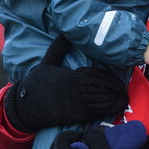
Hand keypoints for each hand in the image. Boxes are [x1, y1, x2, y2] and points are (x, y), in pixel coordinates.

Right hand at [3, 35, 128, 132]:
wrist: (25, 106)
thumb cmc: (37, 82)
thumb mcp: (47, 61)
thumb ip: (58, 47)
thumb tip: (65, 32)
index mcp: (72, 76)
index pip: (97, 75)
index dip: (109, 78)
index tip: (116, 80)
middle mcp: (76, 89)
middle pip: (103, 88)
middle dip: (116, 89)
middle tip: (123, 90)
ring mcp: (77, 104)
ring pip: (102, 100)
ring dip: (115, 100)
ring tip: (123, 99)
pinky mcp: (76, 116)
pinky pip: (97, 112)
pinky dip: (108, 110)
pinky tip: (114, 108)